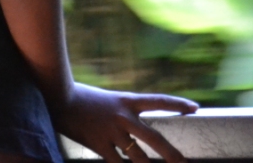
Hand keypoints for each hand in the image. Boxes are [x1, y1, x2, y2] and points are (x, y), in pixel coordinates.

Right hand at [54, 83, 198, 162]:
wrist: (58, 96)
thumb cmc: (79, 96)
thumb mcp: (105, 100)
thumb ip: (120, 113)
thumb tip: (132, 130)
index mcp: (126, 101)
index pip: (158, 101)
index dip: (177, 104)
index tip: (195, 108)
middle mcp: (123, 117)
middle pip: (155, 139)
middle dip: (172, 154)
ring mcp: (112, 132)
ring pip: (139, 158)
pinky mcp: (99, 144)